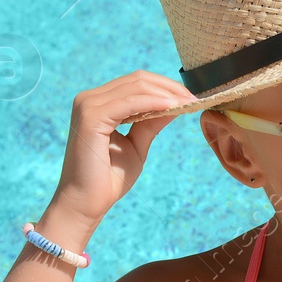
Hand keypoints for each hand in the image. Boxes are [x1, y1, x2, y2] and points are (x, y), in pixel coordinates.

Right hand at [52, 71, 196, 225]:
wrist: (87, 202)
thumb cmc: (109, 177)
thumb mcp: (137, 144)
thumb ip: (151, 122)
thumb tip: (175, 103)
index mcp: (98, 103)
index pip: (135, 83)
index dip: (165, 86)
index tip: (190, 97)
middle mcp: (89, 99)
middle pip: (136, 80)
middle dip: (169, 87)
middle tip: (194, 98)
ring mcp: (87, 106)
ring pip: (135, 87)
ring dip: (166, 93)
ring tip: (188, 102)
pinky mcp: (91, 117)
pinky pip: (129, 103)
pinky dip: (154, 102)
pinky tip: (173, 107)